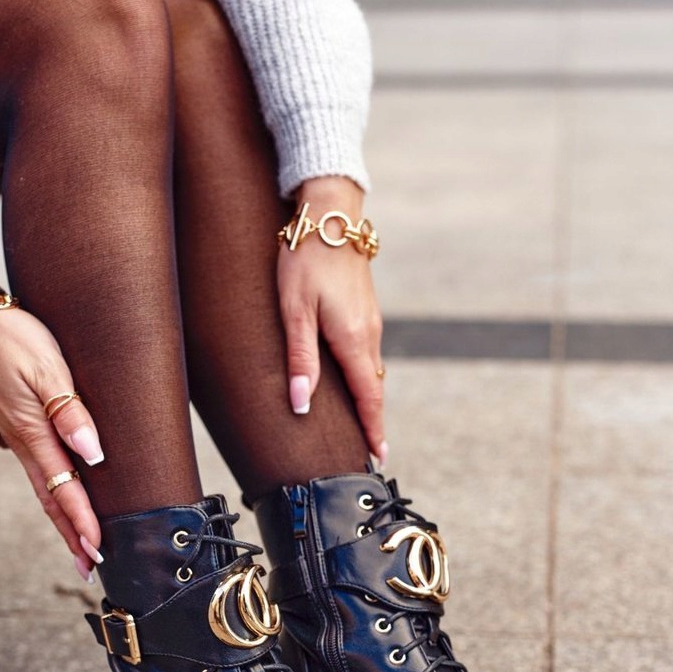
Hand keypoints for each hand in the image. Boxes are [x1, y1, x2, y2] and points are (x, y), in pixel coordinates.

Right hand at [0, 305, 104, 580]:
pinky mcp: (22, 428)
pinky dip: (56, 496)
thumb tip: (91, 453)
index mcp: (33, 434)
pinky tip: (66, 502)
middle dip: (72, 536)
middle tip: (90, 569)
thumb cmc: (16, 340)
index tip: (97, 550)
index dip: (82, 521)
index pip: (63, 488)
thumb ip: (69, 411)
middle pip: (52, 500)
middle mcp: (26, 443)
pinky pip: (42, 471)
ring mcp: (22, 438)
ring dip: (64, 521)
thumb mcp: (48, 369)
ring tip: (81, 549)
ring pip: (46, 489)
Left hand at [277, 176, 387, 466]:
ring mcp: (369, 321)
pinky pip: (367, 354)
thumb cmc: (305, 259)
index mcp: (353, 339)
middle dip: (372, 420)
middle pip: (373, 388)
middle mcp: (368, 334)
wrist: (331, 216)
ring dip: (368, 400)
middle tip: (370, 451)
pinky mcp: (364, 311)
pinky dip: (364, 378)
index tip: (378, 455)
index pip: (367, 396)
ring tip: (362, 426)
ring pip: (371, 371)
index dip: (373, 428)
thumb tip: (301, 404)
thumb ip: (299, 358)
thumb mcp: (294, 310)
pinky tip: (353, 384)